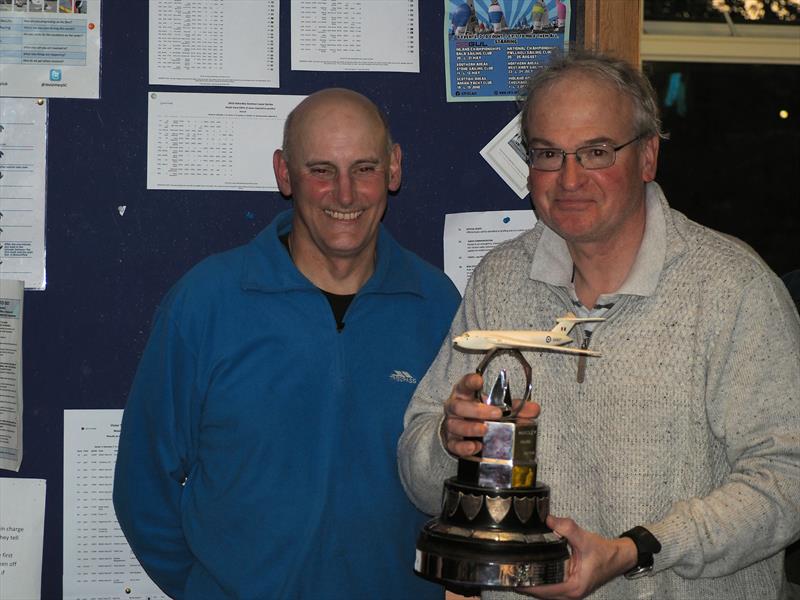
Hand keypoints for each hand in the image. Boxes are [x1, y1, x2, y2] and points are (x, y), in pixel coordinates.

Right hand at [442, 373, 539, 456]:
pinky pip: (454, 445)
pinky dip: (464, 448)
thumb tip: (534, 409)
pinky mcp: (451, 442)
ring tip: (485, 430)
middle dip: (477, 410)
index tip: (479, 380)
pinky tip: (476, 447)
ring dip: (470, 428)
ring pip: (455, 425)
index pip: (464, 384)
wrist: (463, 432)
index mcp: (464, 395)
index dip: (470, 381)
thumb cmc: (480, 415)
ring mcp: (451, 425)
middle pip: (459, 406)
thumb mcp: (497, 407)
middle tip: (496, 414)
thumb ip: (515, 408)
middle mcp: (454, 408)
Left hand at [518, 515, 637, 598]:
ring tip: (514, 568)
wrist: (618, 557)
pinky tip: (529, 569)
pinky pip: (550, 587)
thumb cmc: (603, 552)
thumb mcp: (585, 538)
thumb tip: (548, 520)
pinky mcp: (569, 587)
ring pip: (544, 591)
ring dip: (530, 582)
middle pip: (540, 592)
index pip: (542, 589)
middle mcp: (570, 594)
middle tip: (508, 568)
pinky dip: (539, 580)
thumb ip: (567, 528)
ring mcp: (569, 592)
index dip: (526, 582)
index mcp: (573, 587)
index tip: (511, 572)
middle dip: (524, 582)